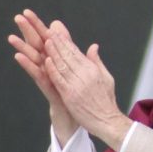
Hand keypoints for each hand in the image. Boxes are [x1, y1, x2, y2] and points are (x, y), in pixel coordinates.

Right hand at [9, 9, 76, 142]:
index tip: (27, 11)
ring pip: (33, 59)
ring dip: (22, 48)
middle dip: (27, 31)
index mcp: (54, 58)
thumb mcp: (69, 64)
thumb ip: (65, 45)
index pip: (44, 38)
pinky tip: (19, 57)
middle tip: (17, 17)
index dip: (36, 25)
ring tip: (11, 37)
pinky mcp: (47, 87)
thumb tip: (58, 26)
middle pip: (36, 45)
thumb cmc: (69, 88)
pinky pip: (38, 75)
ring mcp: (46, 76)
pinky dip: (29, 66)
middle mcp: (47, 66)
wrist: (73, 113)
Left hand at [42, 21, 131, 149]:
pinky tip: (46, 61)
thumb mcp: (106, 77)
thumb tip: (93, 46)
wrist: (108, 120)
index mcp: (92, 70)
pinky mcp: (70, 95)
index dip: (65, 41)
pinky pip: (60, 80)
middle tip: (47, 30)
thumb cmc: (106, 101)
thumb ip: (96, 61)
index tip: (55, 32)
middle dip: (57, 42)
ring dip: (53, 52)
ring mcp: (77, 85)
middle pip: (68, 55)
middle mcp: (85, 74)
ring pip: (63, 65)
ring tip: (44, 41)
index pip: (76, 52)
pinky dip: (53, 70)